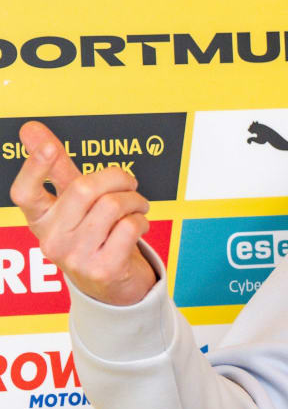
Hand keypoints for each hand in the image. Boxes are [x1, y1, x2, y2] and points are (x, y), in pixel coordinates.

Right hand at [9, 121, 156, 305]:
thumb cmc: (90, 230)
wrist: (109, 282)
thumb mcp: (71, 199)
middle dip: (117, 177)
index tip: (47, 146)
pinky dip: (142, 220)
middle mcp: (51, 239)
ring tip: (137, 206)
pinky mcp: (102, 269)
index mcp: (39, 218)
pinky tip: (138, 227)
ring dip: (135, 200)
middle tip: (130, 182)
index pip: (25, 193)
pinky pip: (130, 227)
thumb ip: (54, 165)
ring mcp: (75, 257)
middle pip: (84, 189)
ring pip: (113, 205)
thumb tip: (30, 127)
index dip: (35, 169)